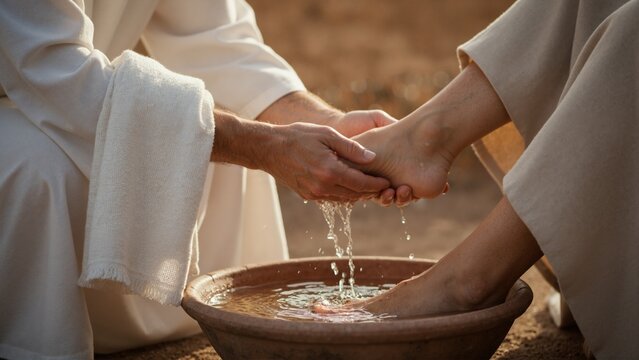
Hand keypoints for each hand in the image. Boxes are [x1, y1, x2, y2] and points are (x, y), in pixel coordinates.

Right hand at [262, 122, 390, 200]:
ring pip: (344, 199)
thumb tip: (372, 157)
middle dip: (370, 191)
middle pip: (355, 194)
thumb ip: (351, 147)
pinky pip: (331, 198)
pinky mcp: (307, 196)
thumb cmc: (299, 136)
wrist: (269, 149)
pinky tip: (349, 185)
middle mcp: (322, 187)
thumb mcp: (327, 134)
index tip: (388, 181)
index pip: (361, 183)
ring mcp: (314, 194)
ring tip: (369, 186)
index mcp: (330, 171)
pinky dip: (343, 193)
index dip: (377, 184)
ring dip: (358, 194)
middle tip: (384, 185)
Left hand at [327, 110, 419, 205]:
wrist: (330, 127)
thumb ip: (391, 124)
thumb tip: (409, 133)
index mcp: (389, 160)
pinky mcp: (349, 184)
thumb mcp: (376, 119)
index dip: (410, 183)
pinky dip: (368, 197)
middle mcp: (378, 173)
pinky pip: (359, 197)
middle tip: (404, 191)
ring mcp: (364, 180)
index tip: (413, 183)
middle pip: (395, 191)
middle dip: (401, 196)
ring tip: (389, 194)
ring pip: (379, 197)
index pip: (404, 177)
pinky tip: (374, 194)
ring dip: (387, 199)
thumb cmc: (354, 121)